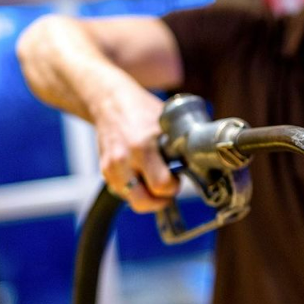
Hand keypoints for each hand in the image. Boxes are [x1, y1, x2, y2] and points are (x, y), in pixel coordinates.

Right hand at [94, 88, 178, 212]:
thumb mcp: (165, 122)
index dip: (174, 186)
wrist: (108, 101)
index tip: (178, 179)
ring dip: (147, 197)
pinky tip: (142, 175)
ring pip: (133, 201)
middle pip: (144, 201)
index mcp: (142, 147)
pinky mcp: (104, 171)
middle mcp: (123, 160)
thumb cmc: (141, 109)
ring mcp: (111, 168)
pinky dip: (135, 190)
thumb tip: (200, 163)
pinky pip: (123, 193)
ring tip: (155, 182)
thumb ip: (178, 144)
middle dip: (160, 199)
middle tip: (168, 188)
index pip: (161, 185)